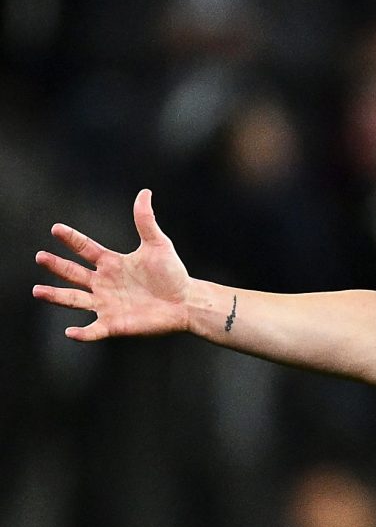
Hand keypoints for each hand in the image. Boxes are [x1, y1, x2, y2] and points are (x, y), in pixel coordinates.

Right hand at [33, 189, 194, 341]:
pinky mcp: (115, 324)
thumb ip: (146, 221)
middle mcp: (103, 283)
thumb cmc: (173, 274)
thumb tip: (144, 193)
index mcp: (110, 263)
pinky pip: (94, 330)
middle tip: (40, 257)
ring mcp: (106, 304)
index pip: (85, 249)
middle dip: (56, 266)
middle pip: (73, 274)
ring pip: (74, 300)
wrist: (187, 302)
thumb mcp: (158, 245)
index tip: (56, 229)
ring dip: (56, 297)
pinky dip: (83, 333)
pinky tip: (70, 332)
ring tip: (37, 291)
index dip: (71, 239)